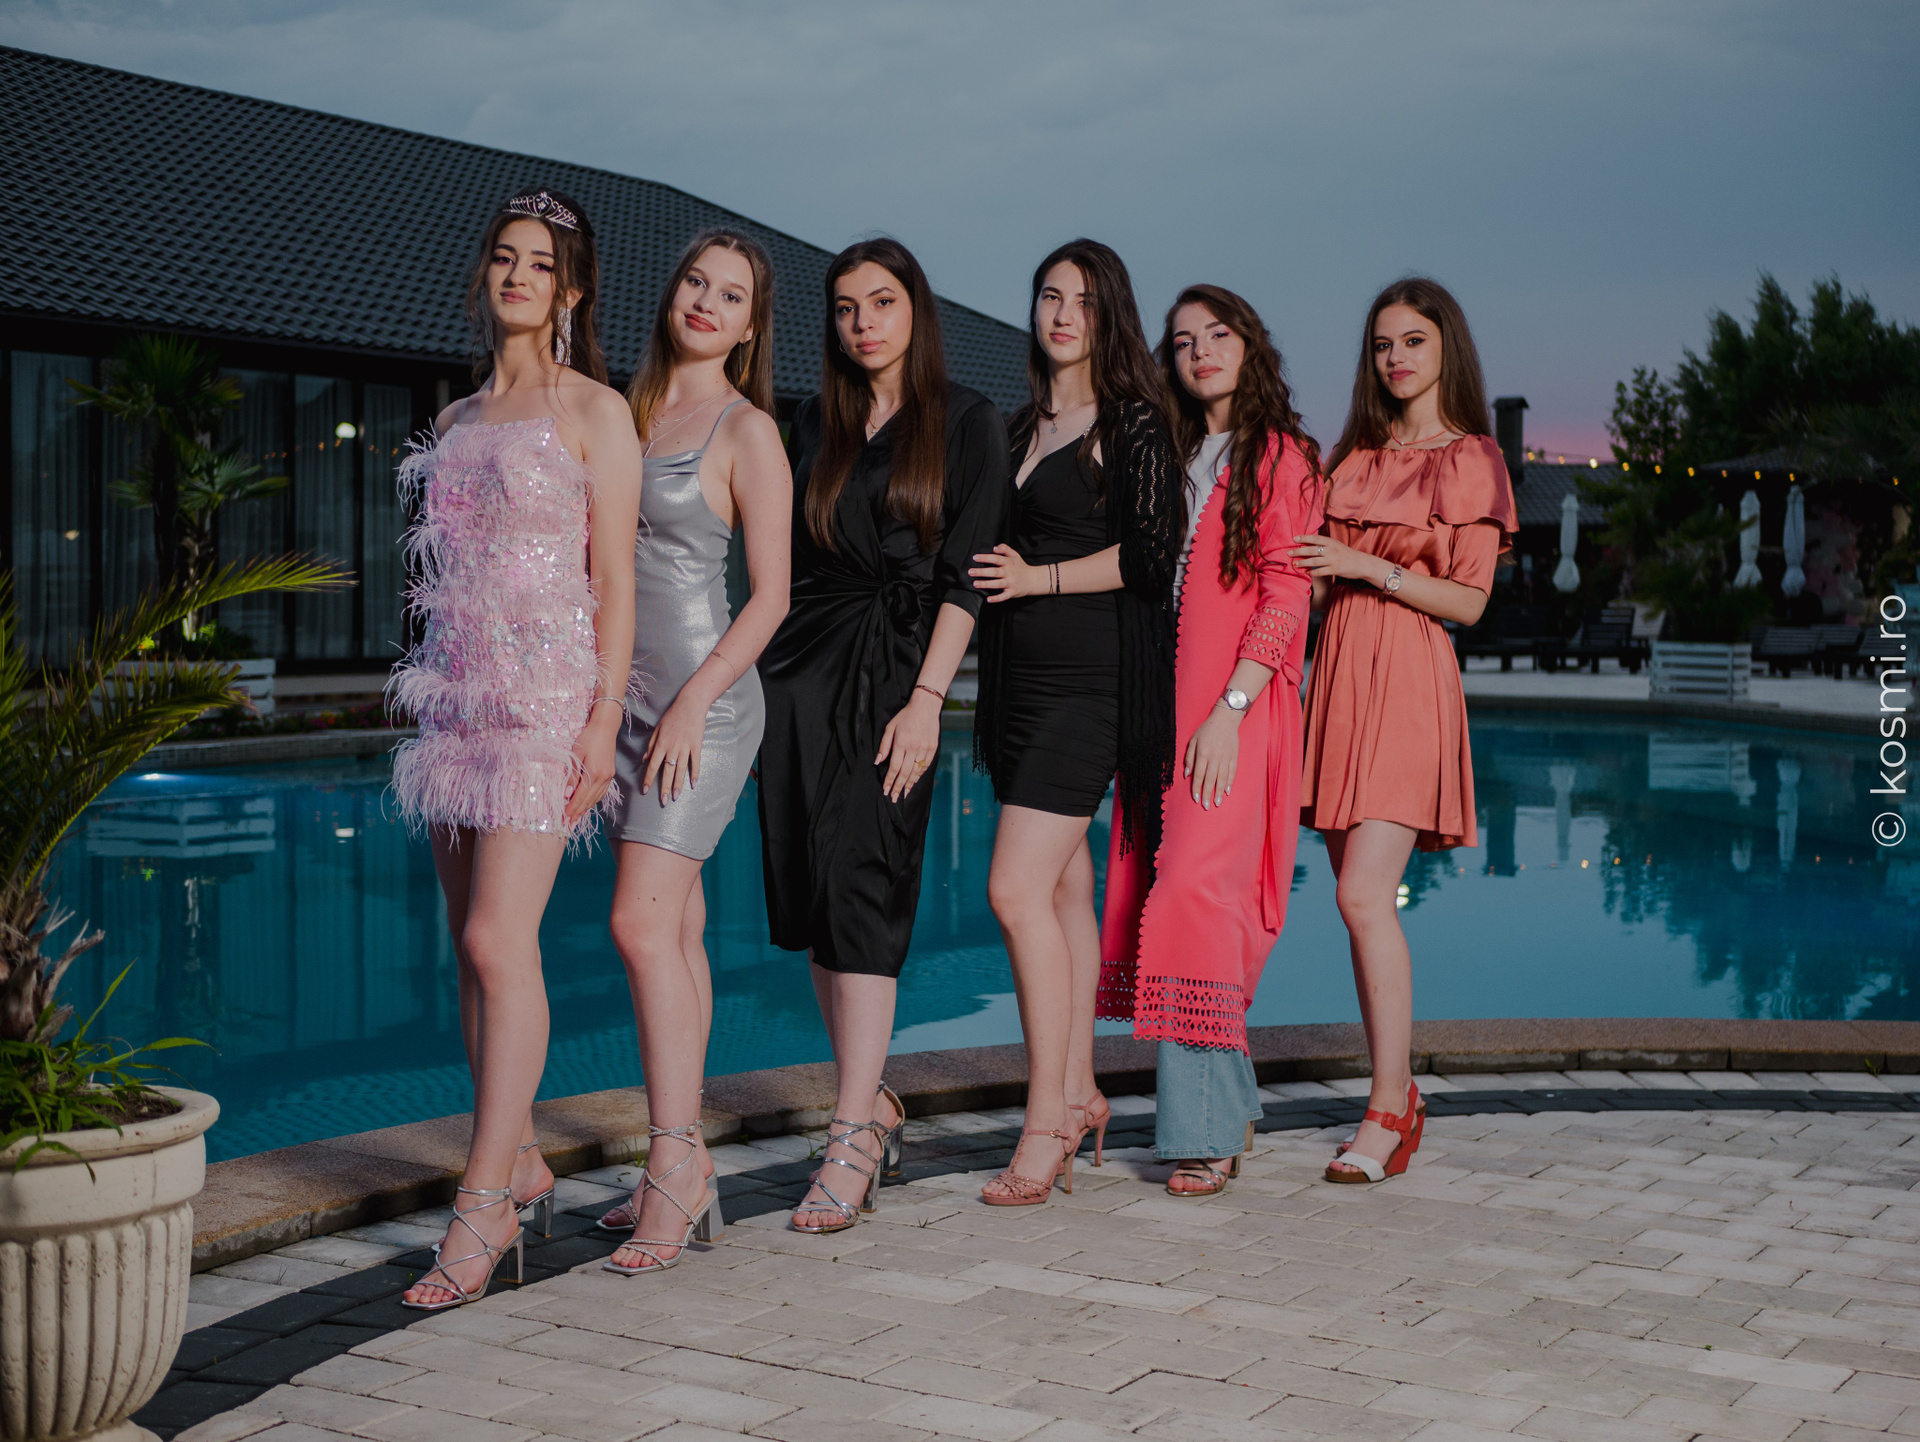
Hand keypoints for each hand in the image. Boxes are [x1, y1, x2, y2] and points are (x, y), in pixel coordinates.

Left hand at [565, 708, 621, 822]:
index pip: (581, 796)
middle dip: (578, 813)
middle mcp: (603, 777)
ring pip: (596, 798)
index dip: (572, 808)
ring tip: (576, 819)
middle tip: (568, 825)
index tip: (564, 818)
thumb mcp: (576, 754)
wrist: (606, 727)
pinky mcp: (610, 774)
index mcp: (594, 773)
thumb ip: (572, 776)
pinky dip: (593, 801)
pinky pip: (601, 792)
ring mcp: (609, 776)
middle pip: (589, 800)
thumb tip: (566, 794)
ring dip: (586, 809)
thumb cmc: (588, 737)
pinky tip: (588, 805)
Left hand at [642, 694, 707, 801]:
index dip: (648, 779)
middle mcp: (672, 748)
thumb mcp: (657, 729)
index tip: (644, 790)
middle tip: (662, 801)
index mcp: (661, 744)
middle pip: (666, 771)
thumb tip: (645, 759)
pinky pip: (695, 762)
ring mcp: (685, 747)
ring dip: (677, 784)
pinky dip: (695, 773)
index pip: (652, 766)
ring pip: (680, 770)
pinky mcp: (696, 745)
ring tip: (675, 797)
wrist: (690, 705)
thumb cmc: (672, 716)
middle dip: (664, 787)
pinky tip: (693, 784)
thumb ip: (651, 746)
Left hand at [875, 688, 941, 802]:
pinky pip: (925, 766)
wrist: (926, 707)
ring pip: (916, 772)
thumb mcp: (890, 727)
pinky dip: (919, 775)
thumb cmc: (905, 716)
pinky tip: (914, 781)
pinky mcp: (933, 748)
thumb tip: (877, 762)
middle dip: (898, 787)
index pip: (894, 767)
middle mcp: (914, 748)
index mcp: (901, 743)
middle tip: (894, 798)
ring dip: (909, 784)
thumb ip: (884, 746)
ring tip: (904, 794)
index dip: (889, 781)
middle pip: (905, 773)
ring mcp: (925, 749)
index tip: (886, 790)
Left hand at [969, 544, 1042, 602]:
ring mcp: (1011, 583)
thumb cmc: (1021, 567)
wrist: (1033, 579)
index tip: (975, 557)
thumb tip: (995, 547)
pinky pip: (1004, 596)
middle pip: (994, 572)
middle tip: (971, 572)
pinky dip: (997, 598)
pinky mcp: (1012, 592)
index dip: (985, 558)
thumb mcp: (1015, 555)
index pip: (996, 559)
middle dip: (982, 572)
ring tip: (975, 584)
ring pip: (997, 584)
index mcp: (1009, 563)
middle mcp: (1009, 573)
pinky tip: (988, 599)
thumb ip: (1005, 549)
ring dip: (986, 584)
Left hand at [1183, 705, 1240, 810]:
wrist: (1225, 720)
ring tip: (1217, 803)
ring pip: (1222, 778)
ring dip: (1219, 792)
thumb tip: (1187, 774)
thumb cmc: (1206, 730)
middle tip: (1206, 806)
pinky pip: (1232, 772)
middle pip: (1210, 779)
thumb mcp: (1193, 740)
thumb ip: (1189, 757)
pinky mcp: (1234, 757)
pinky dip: (1230, 782)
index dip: (1196, 788)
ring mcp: (1225, 757)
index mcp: (1202, 753)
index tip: (1195, 799)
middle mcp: (1214, 757)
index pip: (1198, 775)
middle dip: (1207, 794)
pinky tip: (1227, 791)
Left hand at [1288, 533, 1384, 585]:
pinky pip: (1320, 571)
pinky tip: (1306, 572)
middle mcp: (1331, 550)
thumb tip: (1308, 544)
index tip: (1294, 539)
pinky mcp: (1335, 569)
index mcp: (1331, 542)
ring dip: (1302, 563)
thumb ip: (1324, 544)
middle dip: (1299, 551)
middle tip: (1289, 553)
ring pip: (1314, 561)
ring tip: (1294, 564)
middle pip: (1312, 550)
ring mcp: (1333, 560)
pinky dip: (1312, 572)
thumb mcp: (1336, 545)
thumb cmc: (1346, 554)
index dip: (1304, 538)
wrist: (1361, 563)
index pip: (1315, 538)